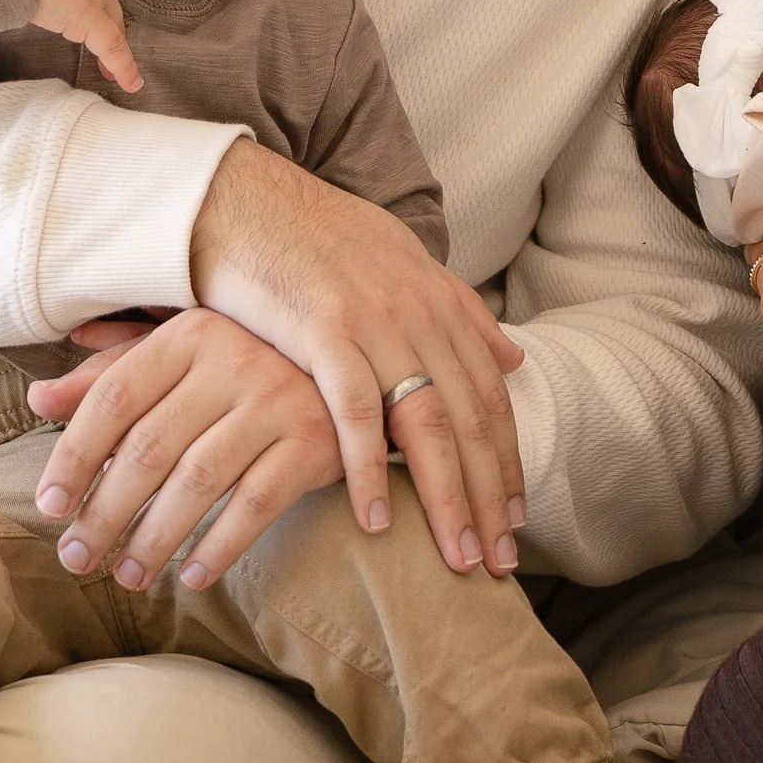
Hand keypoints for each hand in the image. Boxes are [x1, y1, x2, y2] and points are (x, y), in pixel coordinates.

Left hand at [27, 311, 342, 590]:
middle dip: (105, 511)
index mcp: (190, 333)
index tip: (48, 507)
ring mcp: (278, 399)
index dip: (73, 456)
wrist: (357, 372)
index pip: (114, 397)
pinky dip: (221, 545)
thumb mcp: (182, 356)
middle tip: (77, 558)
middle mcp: (233, 359)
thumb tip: (38, 397)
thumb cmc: (249, 365)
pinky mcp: (316, 441)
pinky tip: (194, 576)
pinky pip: (256, 504)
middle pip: (150, 446)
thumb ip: (111, 375)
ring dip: (156, 539)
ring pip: (198, 481)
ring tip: (128, 575)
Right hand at [188, 143, 525, 575]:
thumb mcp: (405, 265)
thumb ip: (461, 312)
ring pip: (426, 425)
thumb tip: (514, 356)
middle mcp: (419, 314)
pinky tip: (374, 519)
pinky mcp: (323, 331)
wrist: (248, 200)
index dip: (506, 461)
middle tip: (499, 561)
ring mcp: (374, 323)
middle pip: (469, 421)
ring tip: (458, 557)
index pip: (489, 397)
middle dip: (488, 497)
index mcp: (440, 303)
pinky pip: (355, 412)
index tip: (514, 518)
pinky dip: (369, 468)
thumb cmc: (320, 238)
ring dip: (446, 498)